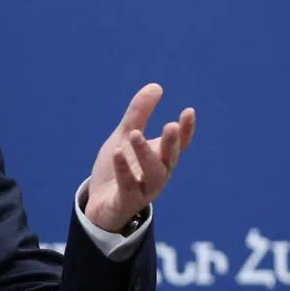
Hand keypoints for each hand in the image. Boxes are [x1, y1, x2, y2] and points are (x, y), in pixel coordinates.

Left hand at [85, 83, 194, 232]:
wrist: (100, 204)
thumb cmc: (119, 168)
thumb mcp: (125, 137)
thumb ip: (139, 114)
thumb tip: (156, 86)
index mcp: (160, 158)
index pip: (179, 145)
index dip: (186, 130)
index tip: (188, 111)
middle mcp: (157, 174)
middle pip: (169, 159)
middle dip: (171, 143)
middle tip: (169, 126)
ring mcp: (143, 190)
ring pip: (153, 174)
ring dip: (146, 154)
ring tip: (134, 135)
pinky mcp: (125, 201)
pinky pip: (127, 187)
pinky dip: (124, 170)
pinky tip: (117, 153)